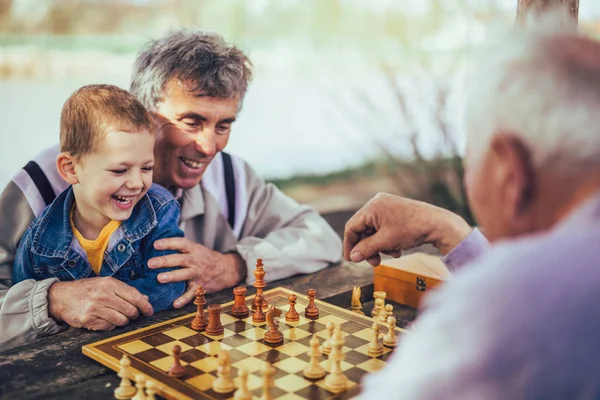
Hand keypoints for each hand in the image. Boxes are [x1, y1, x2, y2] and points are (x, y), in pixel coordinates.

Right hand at [48, 277, 152, 330]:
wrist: (61, 297)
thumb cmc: (87, 289)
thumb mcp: (105, 284)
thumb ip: (125, 291)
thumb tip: (145, 299)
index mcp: (109, 283)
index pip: (135, 296)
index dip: (145, 306)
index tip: (150, 311)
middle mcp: (102, 295)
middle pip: (130, 310)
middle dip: (134, 314)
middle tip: (132, 314)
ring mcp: (95, 308)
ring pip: (122, 321)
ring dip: (123, 321)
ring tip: (118, 316)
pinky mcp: (88, 320)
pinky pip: (109, 327)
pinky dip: (111, 325)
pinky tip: (106, 319)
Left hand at [148, 238, 245, 307]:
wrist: (227, 269)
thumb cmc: (207, 258)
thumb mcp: (197, 249)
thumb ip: (181, 247)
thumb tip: (158, 243)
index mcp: (194, 249)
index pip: (181, 243)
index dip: (168, 243)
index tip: (156, 244)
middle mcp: (196, 260)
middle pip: (180, 259)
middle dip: (165, 261)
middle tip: (150, 263)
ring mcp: (199, 274)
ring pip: (185, 275)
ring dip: (172, 276)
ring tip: (159, 278)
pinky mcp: (201, 286)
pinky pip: (192, 293)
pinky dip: (184, 299)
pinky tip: (174, 304)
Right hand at [343, 193, 471, 265]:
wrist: (438, 224)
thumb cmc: (412, 230)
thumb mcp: (385, 242)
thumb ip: (366, 249)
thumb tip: (352, 257)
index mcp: (372, 207)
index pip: (352, 227)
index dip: (350, 245)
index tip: (351, 260)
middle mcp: (377, 202)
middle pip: (363, 229)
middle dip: (368, 247)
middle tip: (374, 262)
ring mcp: (387, 205)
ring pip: (374, 230)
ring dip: (378, 245)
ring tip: (391, 254)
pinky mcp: (395, 210)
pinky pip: (383, 226)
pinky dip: (386, 239)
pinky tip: (396, 248)